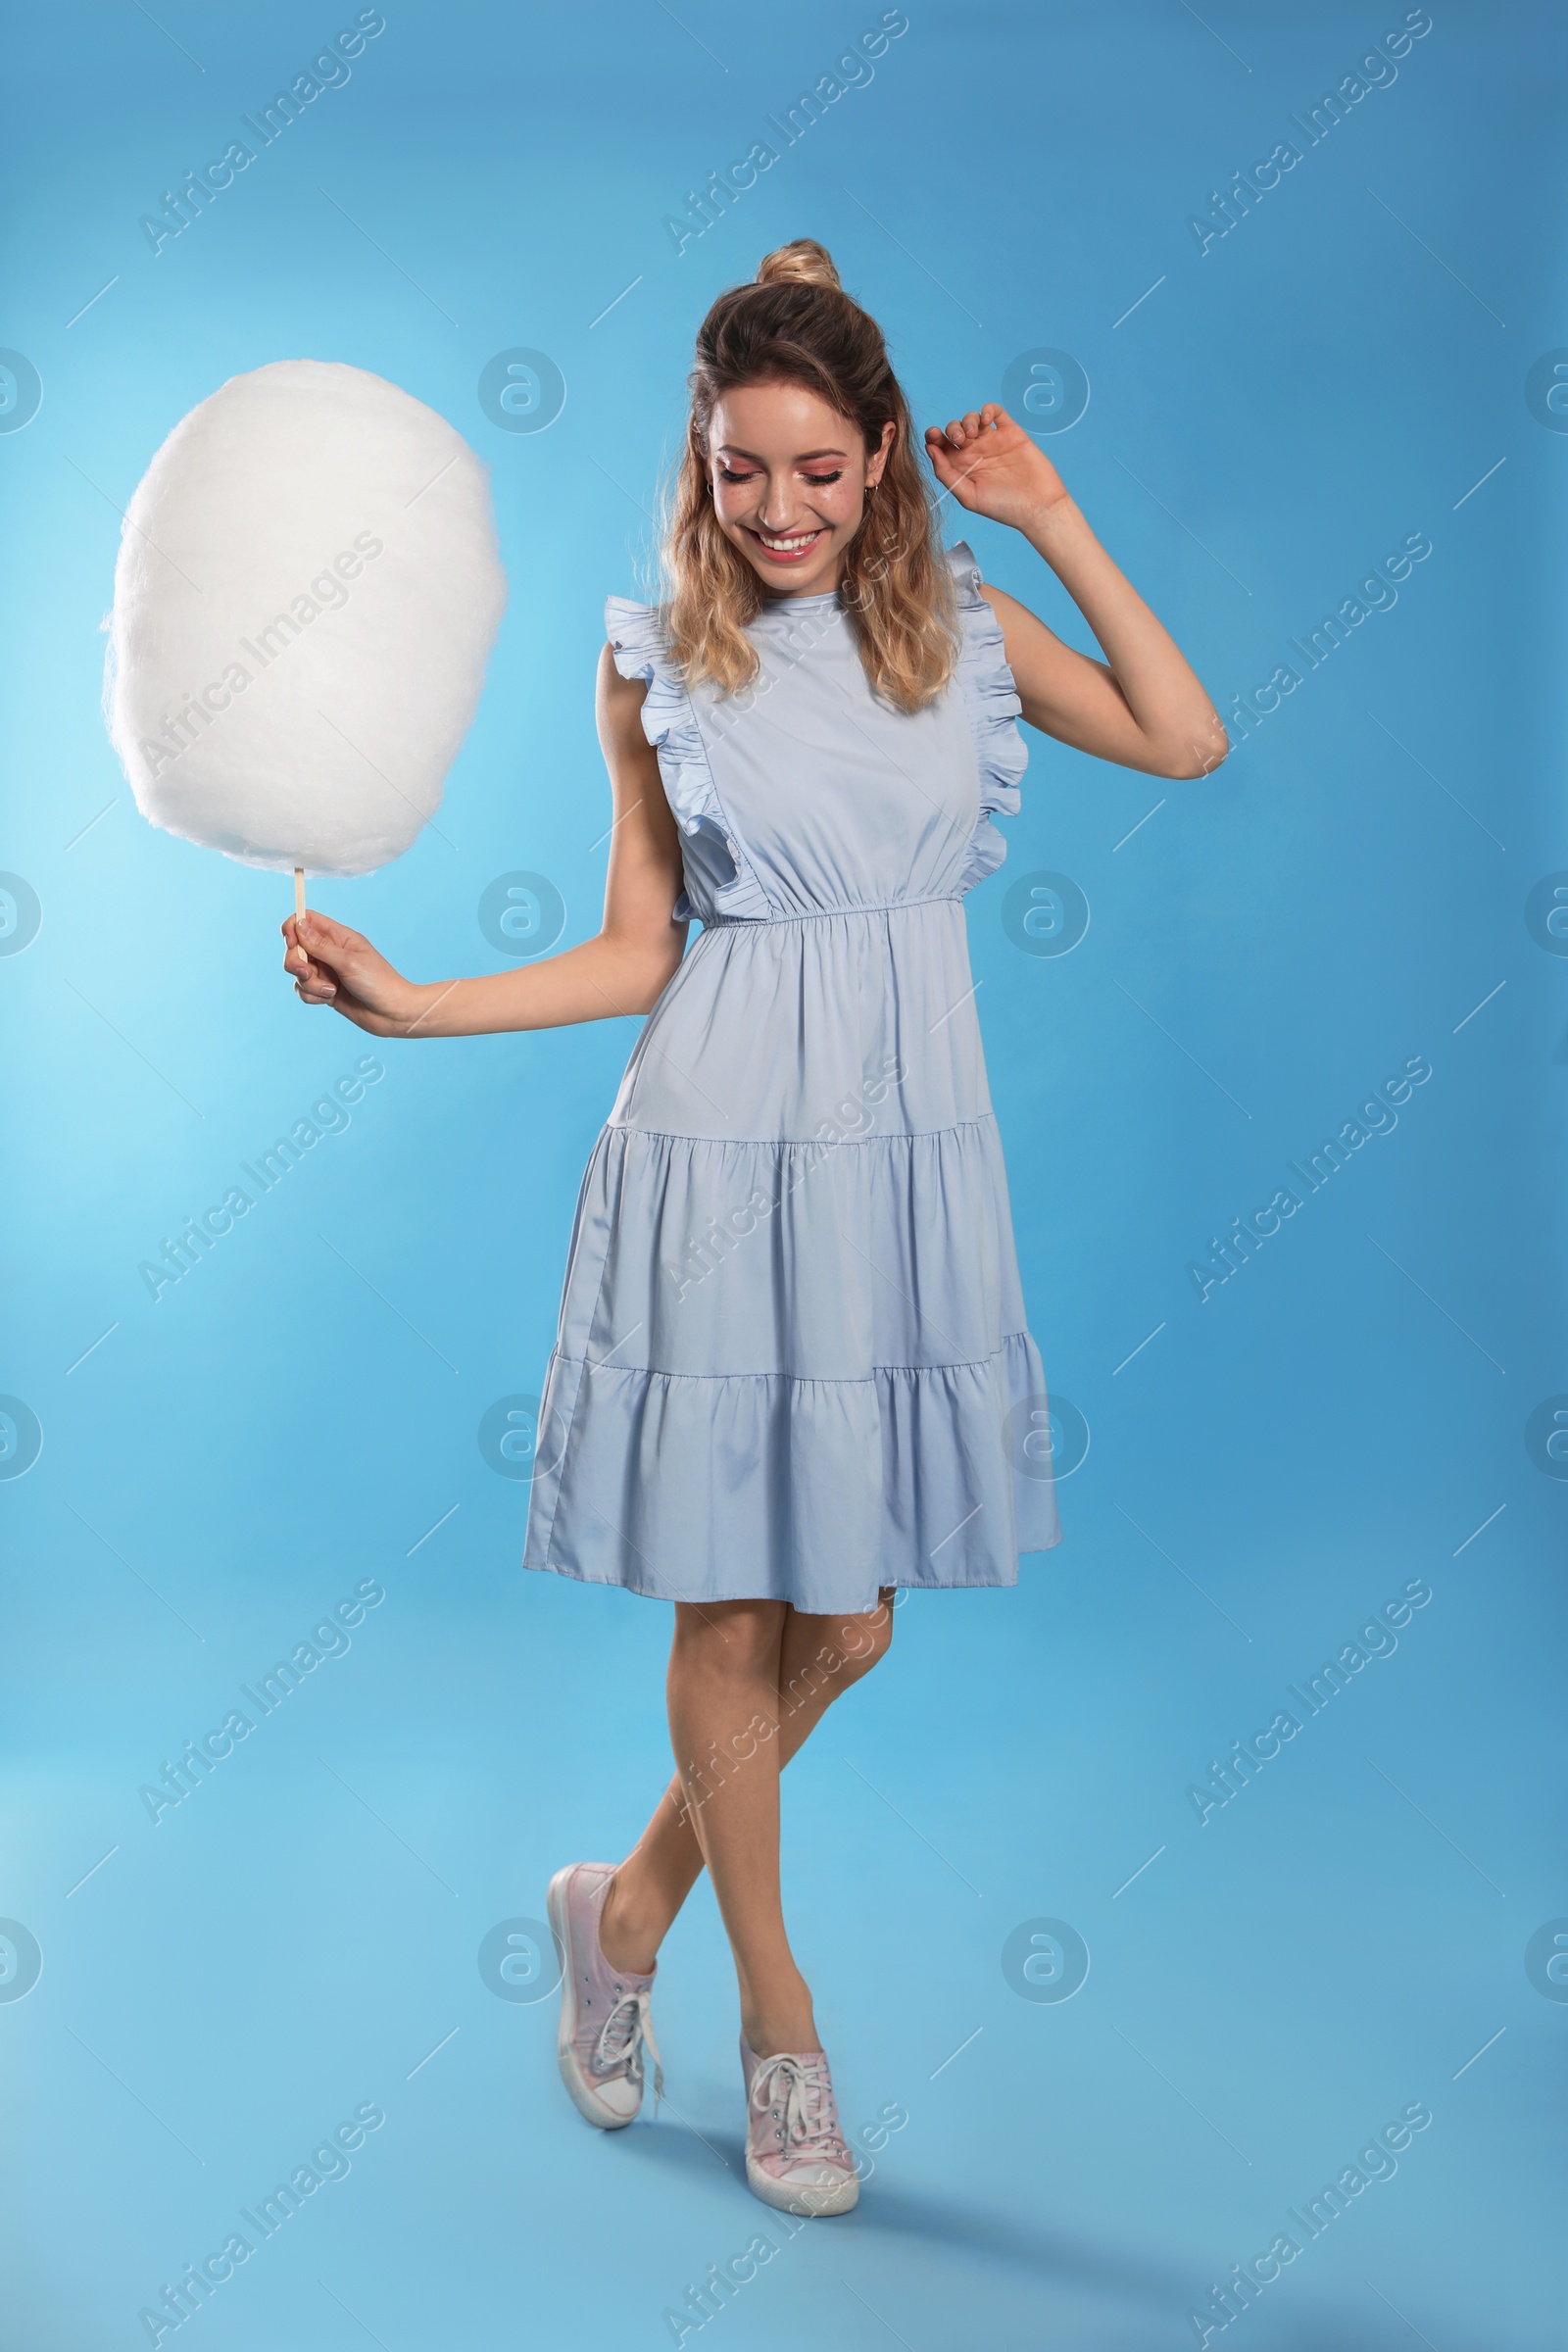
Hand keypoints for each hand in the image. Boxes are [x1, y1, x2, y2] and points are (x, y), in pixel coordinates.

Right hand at [281, 910, 420, 1034]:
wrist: (392, 1014)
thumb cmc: (378, 983)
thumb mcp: (348, 962)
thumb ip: (320, 946)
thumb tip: (298, 924)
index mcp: (338, 936)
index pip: (306, 920)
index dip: (293, 928)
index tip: (292, 943)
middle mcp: (329, 952)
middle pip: (295, 948)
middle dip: (295, 962)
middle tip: (307, 973)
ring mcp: (326, 971)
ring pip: (298, 972)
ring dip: (309, 984)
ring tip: (331, 991)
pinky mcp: (324, 990)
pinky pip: (303, 990)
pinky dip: (311, 996)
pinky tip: (329, 999)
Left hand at [923, 404, 1069, 532]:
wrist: (1038, 506)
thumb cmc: (1004, 508)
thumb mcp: (969, 496)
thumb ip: (947, 474)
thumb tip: (930, 450)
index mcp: (962, 468)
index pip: (941, 447)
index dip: (933, 438)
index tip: (933, 437)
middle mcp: (976, 453)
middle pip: (955, 430)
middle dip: (951, 429)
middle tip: (960, 439)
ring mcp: (993, 441)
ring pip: (972, 418)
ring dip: (967, 420)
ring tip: (972, 434)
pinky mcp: (1011, 433)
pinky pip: (996, 413)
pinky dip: (987, 409)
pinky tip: (985, 419)